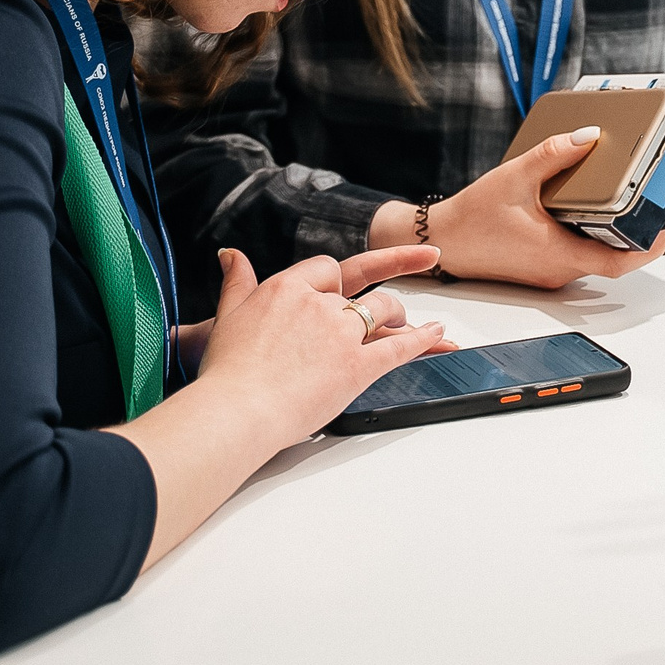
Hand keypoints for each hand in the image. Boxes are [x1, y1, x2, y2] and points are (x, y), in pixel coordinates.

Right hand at [173, 244, 452, 367]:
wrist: (237, 409)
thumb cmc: (227, 371)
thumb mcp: (227, 315)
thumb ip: (236, 282)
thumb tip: (230, 254)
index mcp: (288, 287)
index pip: (327, 269)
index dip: (338, 280)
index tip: (345, 286)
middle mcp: (320, 303)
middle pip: (361, 289)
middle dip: (376, 296)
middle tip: (393, 304)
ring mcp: (342, 333)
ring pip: (383, 310)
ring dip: (399, 316)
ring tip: (407, 324)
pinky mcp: (359, 365)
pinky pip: (400, 347)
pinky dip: (425, 340)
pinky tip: (438, 335)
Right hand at [371, 129, 664, 290]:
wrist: (438, 243)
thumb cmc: (471, 218)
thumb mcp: (514, 177)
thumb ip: (553, 155)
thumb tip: (588, 137)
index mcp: (558, 255)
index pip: (618, 262)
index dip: (649, 250)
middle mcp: (559, 269)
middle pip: (611, 256)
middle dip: (634, 232)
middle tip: (652, 201)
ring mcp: (550, 271)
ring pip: (592, 253)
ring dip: (609, 230)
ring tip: (623, 196)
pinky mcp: (540, 266)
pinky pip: (574, 251)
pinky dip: (586, 231)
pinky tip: (584, 205)